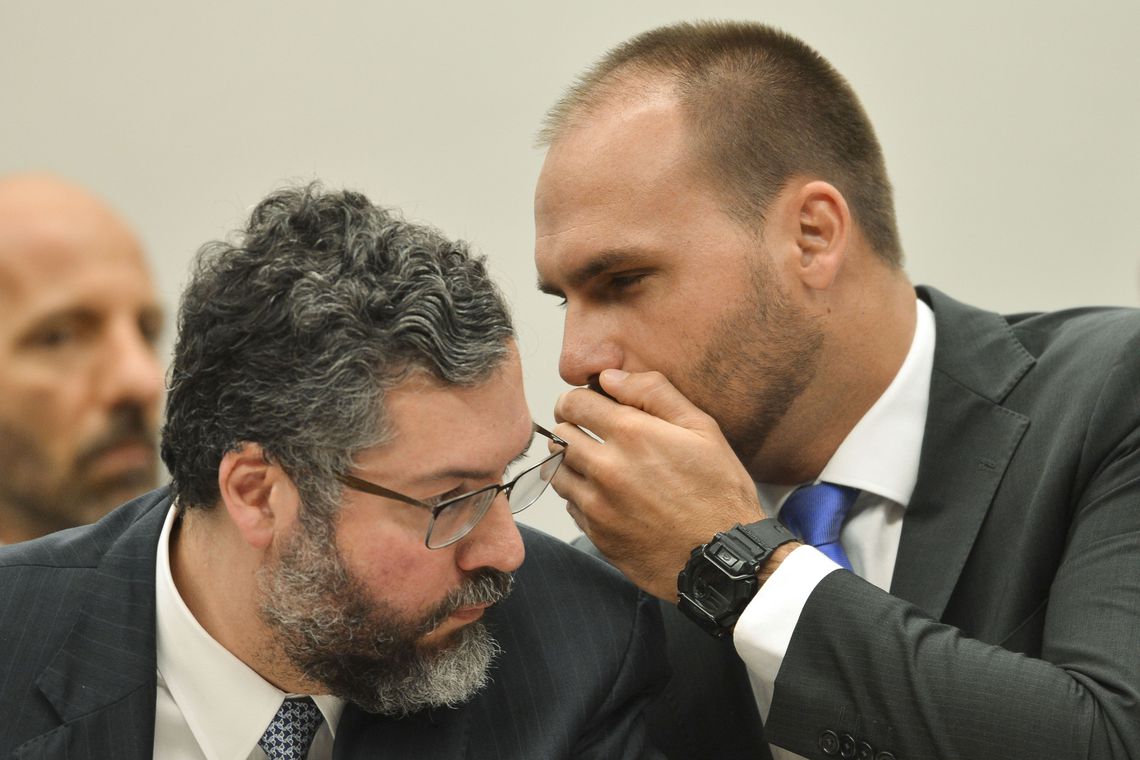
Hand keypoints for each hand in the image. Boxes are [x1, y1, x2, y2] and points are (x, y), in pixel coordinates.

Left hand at [553, 368, 766, 599]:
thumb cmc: (719, 491)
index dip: (578, 400)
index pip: (573, 403)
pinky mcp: (596, 534)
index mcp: (632, 434)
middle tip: (594, 434)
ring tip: (600, 465)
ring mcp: (597, 505)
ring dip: (572, 462)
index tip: (589, 407)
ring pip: (558, 470)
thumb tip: (610, 377)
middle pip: (560, 434)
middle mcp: (606, 468)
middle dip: (574, 428)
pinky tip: (609, 496)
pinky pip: (569, 504)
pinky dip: (581, 496)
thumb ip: (653, 393)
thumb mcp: (702, 429)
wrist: (723, 558)